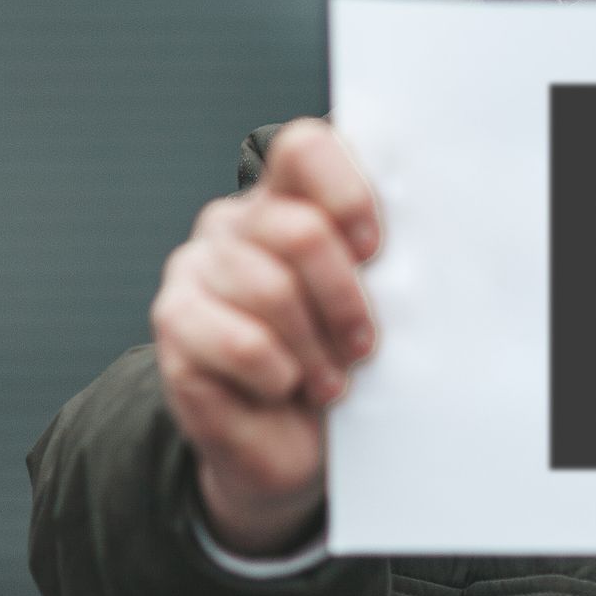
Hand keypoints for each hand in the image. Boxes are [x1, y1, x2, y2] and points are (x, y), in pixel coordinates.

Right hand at [150, 118, 382, 555]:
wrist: (289, 446)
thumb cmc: (340, 363)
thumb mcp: (373, 305)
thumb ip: (381, 263)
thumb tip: (421, 250)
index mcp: (286, 198)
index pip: (304, 149)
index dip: (347, 194)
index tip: (376, 250)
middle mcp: (233, 224)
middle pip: (298, 230)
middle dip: (344, 297)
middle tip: (364, 345)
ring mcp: (194, 269)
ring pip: (272, 291)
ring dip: (316, 348)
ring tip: (332, 382)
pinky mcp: (174, 323)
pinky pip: (241, 344)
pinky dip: (279, 375)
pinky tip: (287, 388)